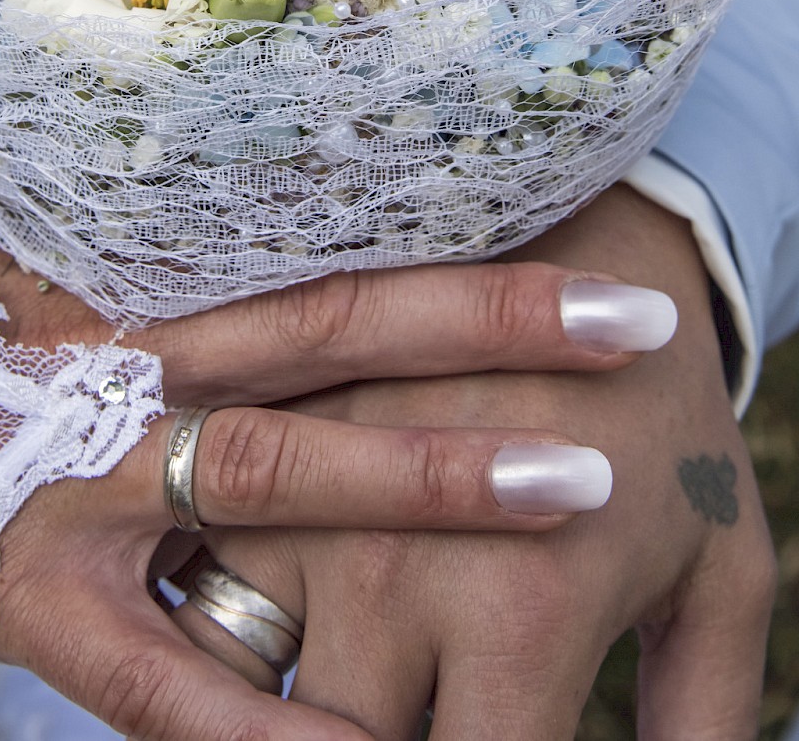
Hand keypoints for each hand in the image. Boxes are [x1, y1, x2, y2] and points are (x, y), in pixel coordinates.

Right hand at [0, 245, 673, 738]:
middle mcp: (139, 369)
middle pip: (334, 341)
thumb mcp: (94, 295)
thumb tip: (361, 283)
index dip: (475, 278)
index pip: (342, 277)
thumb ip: (213, 300)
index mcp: (158, 294)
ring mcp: (93, 487)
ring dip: (423, 481)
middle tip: (635, 334)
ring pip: (276, 474)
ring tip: (568, 489)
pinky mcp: (46, 610)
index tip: (607, 279)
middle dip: (490, 339)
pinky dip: (280, 718)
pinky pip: (178, 679)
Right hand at [196, 186, 776, 739]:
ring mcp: (301, 515)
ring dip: (308, 699)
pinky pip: (206, 609)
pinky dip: (240, 646)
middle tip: (442, 688)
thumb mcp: (722, 579)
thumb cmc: (673, 426)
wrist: (593, 238)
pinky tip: (293, 640)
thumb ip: (702, 724)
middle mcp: (389, 574)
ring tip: (376, 653)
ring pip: (261, 685)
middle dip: (392, 730)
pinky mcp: (237, 459)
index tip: (496, 730)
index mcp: (522, 615)